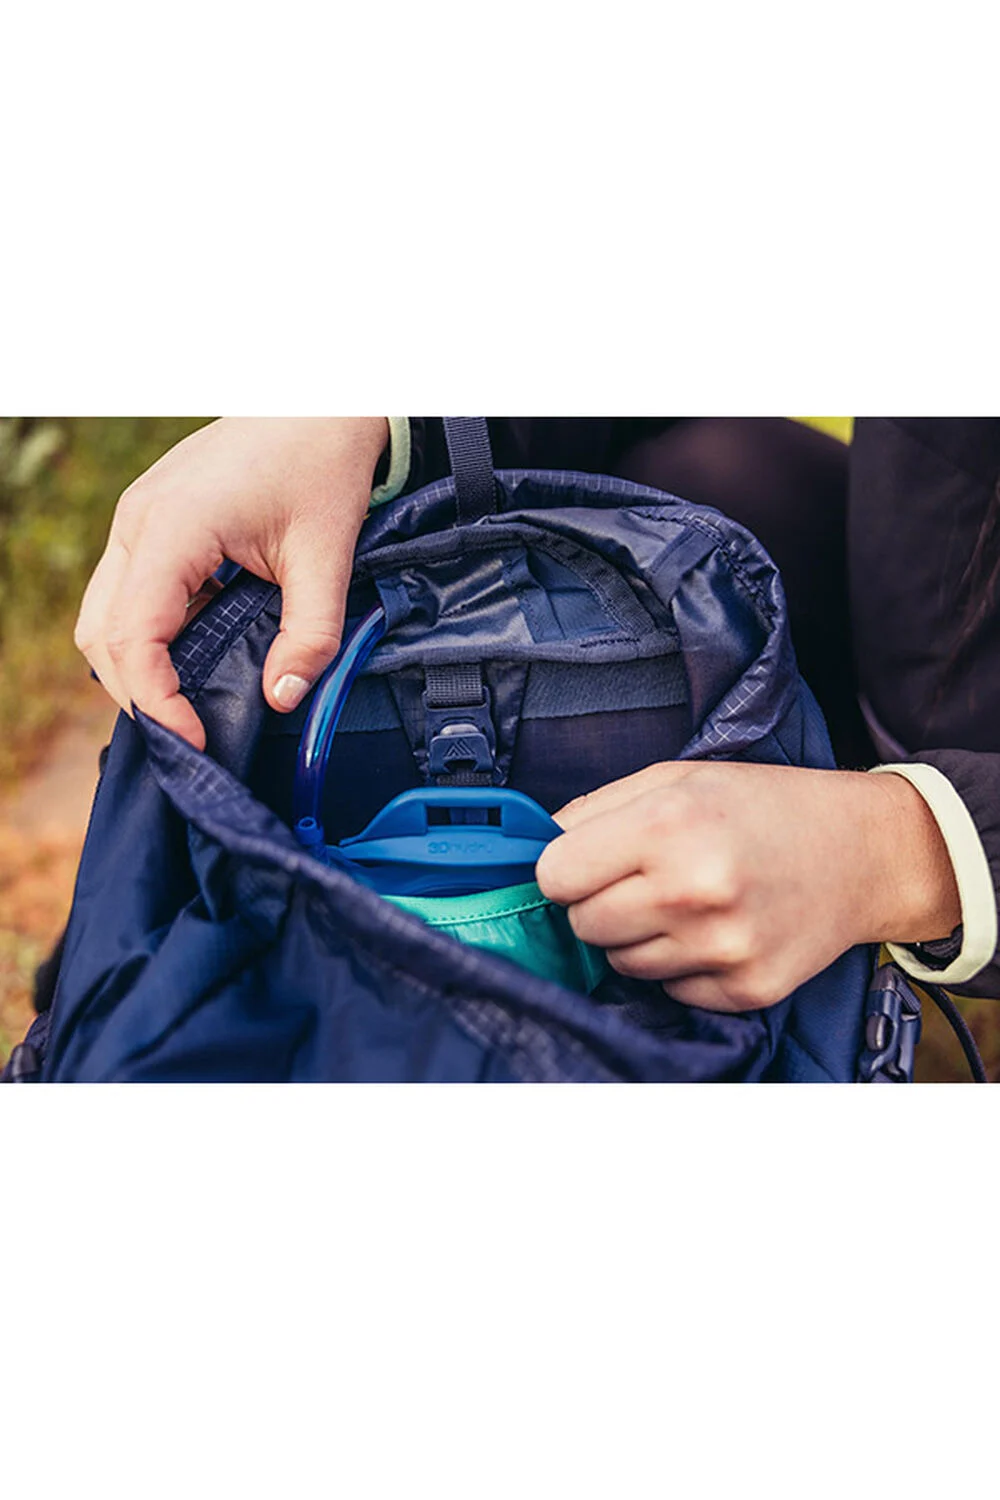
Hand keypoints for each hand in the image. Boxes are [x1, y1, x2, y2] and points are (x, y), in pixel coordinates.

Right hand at [74, 417, 388, 749]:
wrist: (319, 402)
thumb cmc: (321, 465)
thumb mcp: (329, 556)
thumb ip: (311, 634)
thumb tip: (284, 698)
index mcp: (173, 528)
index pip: (134, 636)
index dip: (156, 700)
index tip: (193, 740)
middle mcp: (138, 522)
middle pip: (101, 634)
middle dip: (138, 694)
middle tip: (189, 736)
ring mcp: (137, 519)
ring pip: (104, 615)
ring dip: (138, 667)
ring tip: (188, 707)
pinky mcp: (150, 522)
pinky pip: (127, 593)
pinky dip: (150, 636)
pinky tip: (196, 660)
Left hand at [535, 760, 960, 1010]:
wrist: (861, 851)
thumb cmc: (761, 807)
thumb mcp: (675, 778)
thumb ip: (595, 811)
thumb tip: (533, 851)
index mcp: (668, 825)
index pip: (555, 876)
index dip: (566, 869)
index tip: (589, 862)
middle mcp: (693, 890)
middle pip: (583, 925)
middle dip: (599, 903)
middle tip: (644, 879)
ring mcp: (723, 947)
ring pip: (622, 965)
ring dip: (639, 937)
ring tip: (686, 901)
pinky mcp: (747, 990)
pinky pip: (670, 991)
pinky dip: (682, 966)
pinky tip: (716, 930)